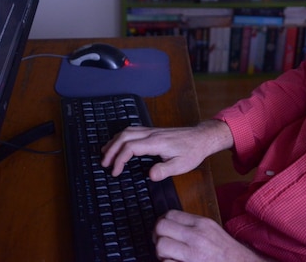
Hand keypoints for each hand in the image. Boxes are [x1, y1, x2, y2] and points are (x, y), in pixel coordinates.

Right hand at [101, 120, 232, 179]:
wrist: (201, 138)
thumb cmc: (192, 152)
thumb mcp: (181, 165)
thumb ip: (165, 170)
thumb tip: (149, 175)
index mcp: (156, 142)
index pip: (130, 148)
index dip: (119, 159)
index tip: (115, 172)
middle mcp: (151, 134)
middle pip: (124, 136)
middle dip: (111, 149)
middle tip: (104, 163)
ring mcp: (151, 130)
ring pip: (127, 131)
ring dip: (114, 142)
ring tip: (105, 154)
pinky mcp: (153, 131)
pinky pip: (132, 130)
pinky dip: (121, 137)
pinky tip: (118, 144)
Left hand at [154, 210, 271, 261]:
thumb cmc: (229, 253)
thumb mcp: (213, 231)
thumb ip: (193, 227)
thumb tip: (172, 226)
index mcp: (202, 224)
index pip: (170, 214)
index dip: (161, 222)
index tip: (161, 230)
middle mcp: (196, 236)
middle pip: (161, 227)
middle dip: (157, 236)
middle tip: (161, 244)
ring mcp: (192, 254)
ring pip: (161, 246)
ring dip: (161, 253)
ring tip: (168, 257)